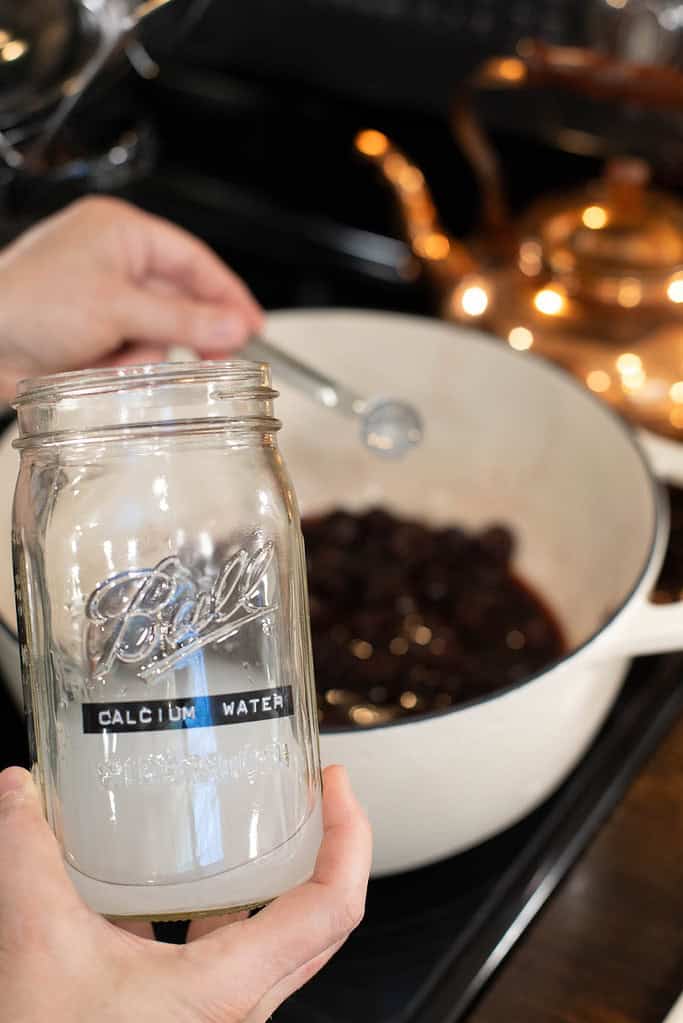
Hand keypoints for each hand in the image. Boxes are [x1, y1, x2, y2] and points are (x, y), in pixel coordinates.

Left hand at [0, 197, 262, 399]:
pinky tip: (103, 371)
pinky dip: (124, 369)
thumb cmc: (23, 304)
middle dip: (182, 334)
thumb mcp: (115, 307)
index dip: (228, 294)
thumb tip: (233, 326)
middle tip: (212, 359)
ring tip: (118, 363)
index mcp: (120, 232)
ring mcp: (102, 300)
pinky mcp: (93, 334)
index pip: (193, 260)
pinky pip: (133, 354)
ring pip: (158, 335)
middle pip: (179, 301)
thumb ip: (182, 320)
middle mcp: (113, 262)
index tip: (252, 325)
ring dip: (144, 355)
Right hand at [0, 763, 369, 1022]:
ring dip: (277, 880)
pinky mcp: (195, 1016)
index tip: (336, 785)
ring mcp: (221, 1013)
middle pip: (322, 919)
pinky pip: (233, 953)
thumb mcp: (39, 948)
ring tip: (259, 825)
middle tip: (315, 791)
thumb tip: (17, 793)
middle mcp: (239, 1005)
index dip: (350, 838)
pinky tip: (183, 884)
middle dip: (328, 847)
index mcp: (227, 989)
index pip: (332, 909)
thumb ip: (28, 861)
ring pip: (278, 937)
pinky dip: (224, 908)